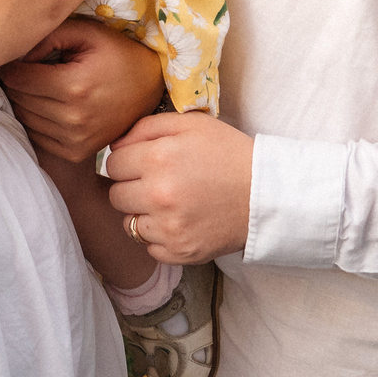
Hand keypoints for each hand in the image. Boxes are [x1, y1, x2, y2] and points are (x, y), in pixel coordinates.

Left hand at [0, 18, 162, 163]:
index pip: (17, 78)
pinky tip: (48, 103)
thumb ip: (48, 36)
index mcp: (73, 87)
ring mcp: (74, 140)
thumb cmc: (118, 55)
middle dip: (15, 81)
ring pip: (23, 118)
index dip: (10, 64)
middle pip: (18, 99)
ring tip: (36, 84)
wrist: (151, 89)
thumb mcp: (87, 33)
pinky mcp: (75, 152)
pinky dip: (35, 119)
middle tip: (24, 67)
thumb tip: (16, 53)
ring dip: (23, 100)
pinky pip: (37, 135)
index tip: (14, 56)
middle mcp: (72, 119)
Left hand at [104, 111, 254, 265]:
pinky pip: (148, 247)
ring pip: (128, 223)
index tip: (146, 163)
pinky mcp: (179, 252)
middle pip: (115, 195)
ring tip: (170, 204)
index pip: (112, 164)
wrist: (265, 195)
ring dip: (143, 214)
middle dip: (131, 187)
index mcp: (157, 159)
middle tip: (158, 183)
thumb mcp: (191, 124)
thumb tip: (114, 144)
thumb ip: (146, 126)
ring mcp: (168, 228)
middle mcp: (158, 196)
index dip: (127, 161)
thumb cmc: (227, 154)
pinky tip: (180, 222)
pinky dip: (159, 237)